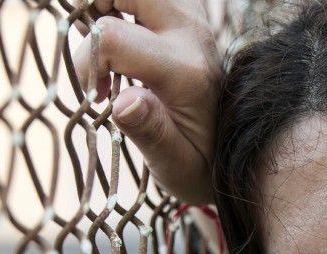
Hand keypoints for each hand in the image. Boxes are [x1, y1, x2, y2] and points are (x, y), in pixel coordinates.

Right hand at [74, 0, 220, 203]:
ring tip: (106, 42)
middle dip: (96, 9)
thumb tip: (123, 102)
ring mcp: (194, 22)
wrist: (240, 152)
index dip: (86, 63)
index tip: (96, 95)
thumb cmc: (200, 164)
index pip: (112, 37)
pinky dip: (129, 6)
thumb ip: (150, 132)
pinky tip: (124, 35)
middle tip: (91, 49)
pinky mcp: (191, 17)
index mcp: (185, 73)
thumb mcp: (175, 164)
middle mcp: (192, 37)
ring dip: (114, 4)